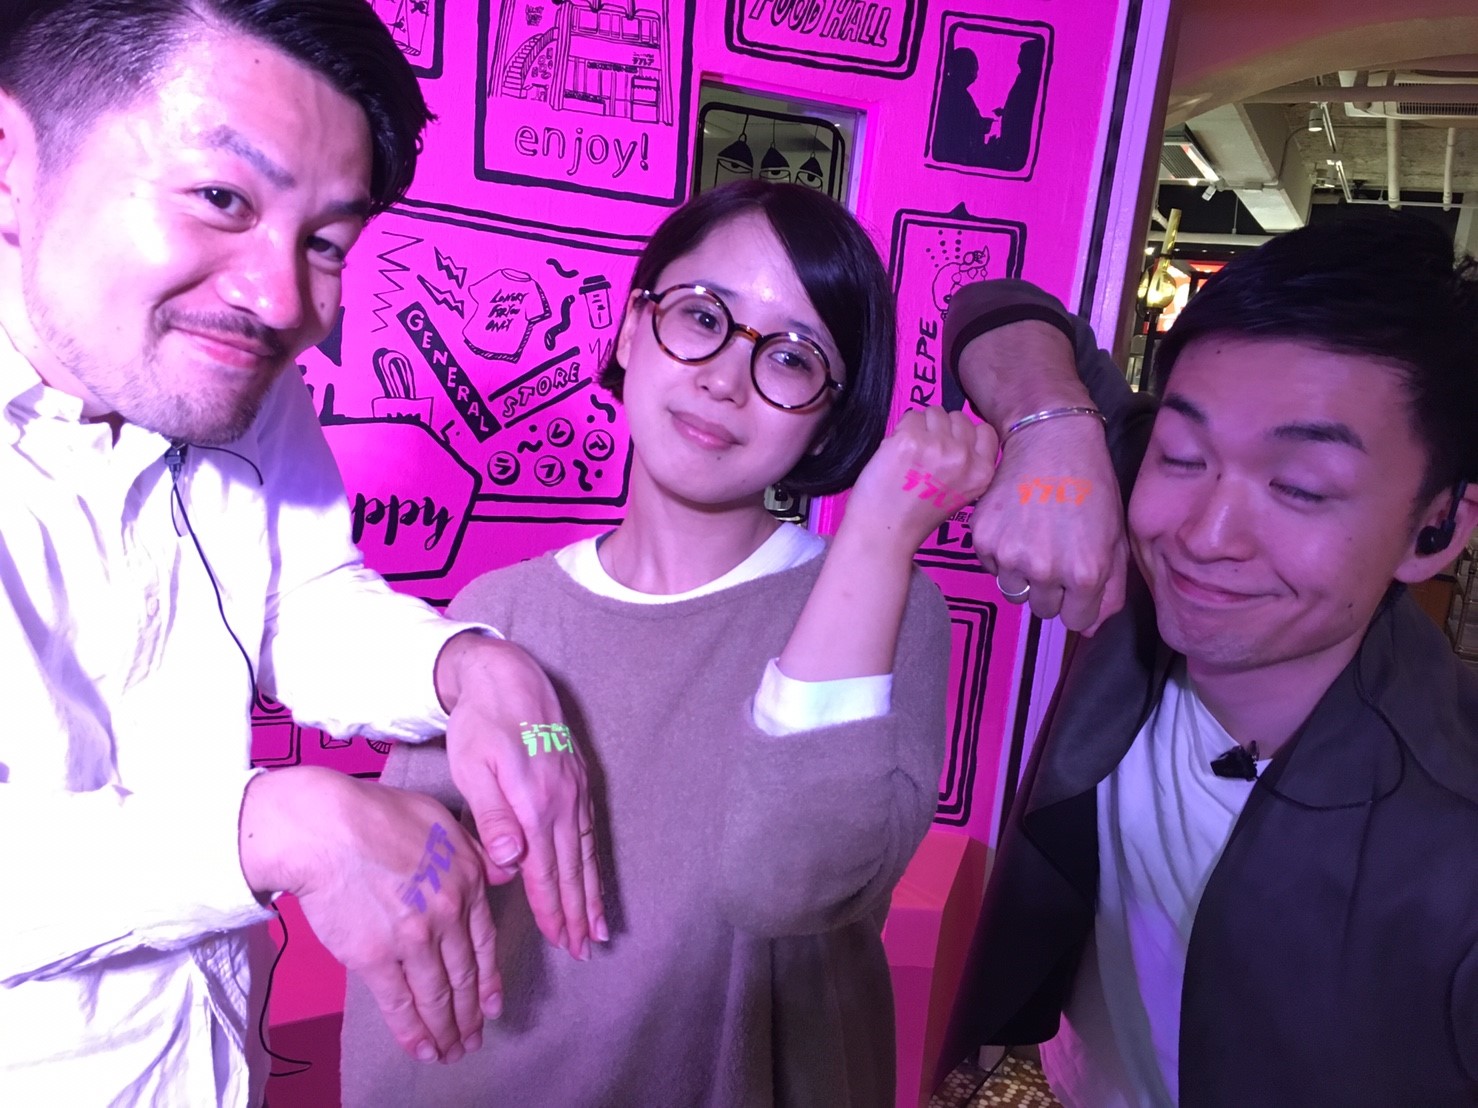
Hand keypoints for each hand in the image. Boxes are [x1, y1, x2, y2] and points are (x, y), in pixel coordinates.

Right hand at [239, 767, 497, 1063]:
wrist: (326, 828)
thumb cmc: (377, 815)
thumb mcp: (441, 820)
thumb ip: (475, 851)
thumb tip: (504, 871)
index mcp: (466, 882)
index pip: (484, 942)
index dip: (489, 979)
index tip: (493, 1005)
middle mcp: (448, 914)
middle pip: (464, 975)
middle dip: (471, 1013)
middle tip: (473, 1039)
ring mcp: (414, 939)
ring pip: (437, 995)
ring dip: (446, 1029)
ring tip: (451, 1052)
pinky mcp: (376, 958)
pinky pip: (400, 1003)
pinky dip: (414, 1032)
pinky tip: (423, 1050)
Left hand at [436, 633, 604, 960]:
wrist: (508, 677)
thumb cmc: (482, 724)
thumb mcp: (474, 768)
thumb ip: (492, 818)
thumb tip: (509, 863)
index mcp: (534, 805)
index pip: (544, 871)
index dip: (553, 909)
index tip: (561, 941)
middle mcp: (562, 802)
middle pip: (572, 869)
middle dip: (578, 912)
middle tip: (584, 948)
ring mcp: (575, 790)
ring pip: (586, 853)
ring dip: (593, 893)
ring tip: (600, 926)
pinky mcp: (578, 779)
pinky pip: (590, 830)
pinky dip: (595, 860)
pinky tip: (595, 877)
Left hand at [843, 407, 997, 557]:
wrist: (884, 530)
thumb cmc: (917, 514)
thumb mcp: (960, 492)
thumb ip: (966, 464)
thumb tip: (956, 433)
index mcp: (982, 473)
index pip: (985, 431)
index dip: (965, 433)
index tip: (950, 444)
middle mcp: (964, 457)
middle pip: (959, 417)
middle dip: (941, 428)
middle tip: (926, 453)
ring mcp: (938, 446)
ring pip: (935, 412)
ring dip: (921, 425)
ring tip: (911, 452)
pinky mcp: (910, 439)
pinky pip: (911, 416)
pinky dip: (901, 429)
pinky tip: (896, 452)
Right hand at [969, 418, 1127, 632]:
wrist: (1050, 439)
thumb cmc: (1092, 485)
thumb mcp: (1116, 537)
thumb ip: (1110, 589)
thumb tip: (1090, 628)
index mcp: (1084, 574)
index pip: (1076, 621)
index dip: (1078, 603)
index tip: (1077, 582)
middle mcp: (1044, 571)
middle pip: (1043, 609)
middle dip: (1051, 589)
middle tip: (1055, 552)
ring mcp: (1009, 556)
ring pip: (1014, 591)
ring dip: (1024, 574)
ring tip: (1034, 537)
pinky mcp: (983, 540)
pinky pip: (992, 567)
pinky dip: (1002, 553)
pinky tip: (1016, 524)